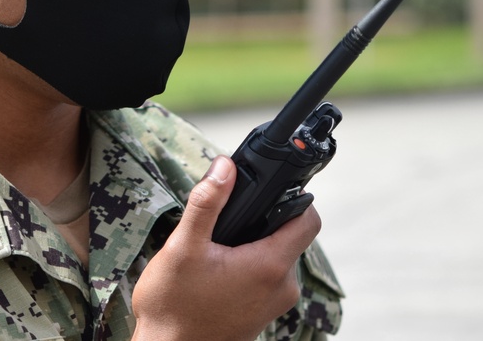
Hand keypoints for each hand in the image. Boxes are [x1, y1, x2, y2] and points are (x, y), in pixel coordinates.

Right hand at [131, 155, 320, 340]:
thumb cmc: (173, 306)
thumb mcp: (183, 246)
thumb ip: (207, 203)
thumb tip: (225, 167)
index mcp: (269, 266)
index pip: (308, 221)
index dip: (295, 197)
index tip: (269, 189)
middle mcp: (281, 288)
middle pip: (289, 236)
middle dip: (262, 221)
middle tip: (226, 222)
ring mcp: (274, 305)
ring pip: (276, 257)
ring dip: (253, 245)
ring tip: (216, 248)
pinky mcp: (262, 315)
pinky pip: (266, 278)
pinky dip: (248, 266)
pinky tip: (217, 269)